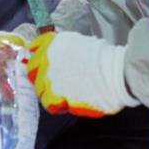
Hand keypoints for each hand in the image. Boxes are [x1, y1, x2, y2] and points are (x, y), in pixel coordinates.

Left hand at [25, 31, 139, 117]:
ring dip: (49, 92)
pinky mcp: (56, 99)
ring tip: (64, 94)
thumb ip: (64, 49)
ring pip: (40, 91)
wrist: (116, 74)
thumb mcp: (80, 43)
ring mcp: (49, 81)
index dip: (36, 56)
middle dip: (39, 75)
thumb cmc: (105, 57)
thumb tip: (59, 56)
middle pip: (32, 71)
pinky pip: (51, 104)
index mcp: (53, 44)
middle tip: (52, 81)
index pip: (34, 48)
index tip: (40, 61)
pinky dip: (59, 104)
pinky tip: (70, 102)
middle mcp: (46, 61)